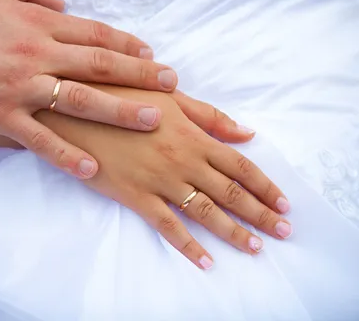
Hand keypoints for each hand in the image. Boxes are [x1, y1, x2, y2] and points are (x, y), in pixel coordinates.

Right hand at [0, 0, 180, 178]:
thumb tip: (63, 0)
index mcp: (38, 21)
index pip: (95, 34)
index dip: (127, 44)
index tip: (151, 54)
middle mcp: (37, 53)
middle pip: (100, 64)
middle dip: (140, 74)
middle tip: (171, 85)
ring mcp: (21, 87)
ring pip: (81, 100)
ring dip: (120, 111)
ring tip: (153, 121)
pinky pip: (39, 139)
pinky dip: (66, 154)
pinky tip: (92, 168)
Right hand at [37, 85, 290, 269]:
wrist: (73, 109)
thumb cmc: (123, 97)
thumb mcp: (169, 97)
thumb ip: (209, 116)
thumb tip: (246, 132)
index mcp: (194, 136)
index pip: (240, 166)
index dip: (265, 186)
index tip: (285, 203)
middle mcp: (184, 161)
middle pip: (231, 192)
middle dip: (261, 213)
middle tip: (285, 231)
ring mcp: (161, 181)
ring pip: (206, 212)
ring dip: (234, 232)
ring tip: (256, 247)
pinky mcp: (136, 196)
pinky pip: (168, 226)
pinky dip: (188, 246)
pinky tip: (206, 261)